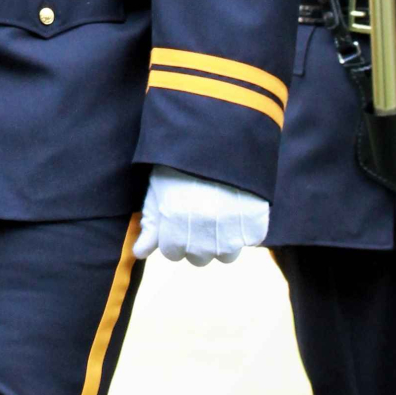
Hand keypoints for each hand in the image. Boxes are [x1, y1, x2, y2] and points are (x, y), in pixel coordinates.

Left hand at [134, 168, 269, 265]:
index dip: (173, 236)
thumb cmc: (185, 161)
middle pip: (198, 258)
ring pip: (225, 255)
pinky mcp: (256, 225)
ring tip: (221, 210)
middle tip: (201, 212)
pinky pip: (250, 239)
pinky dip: (247, 228)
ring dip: (223, 239)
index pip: (172, 253)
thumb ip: (150, 222)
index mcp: (175, 224)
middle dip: (197, 241)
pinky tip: (240, 205)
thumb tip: (139, 252)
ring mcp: (232, 233)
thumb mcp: (160, 187)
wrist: (224, 136)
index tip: (179, 217)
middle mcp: (202, 235)